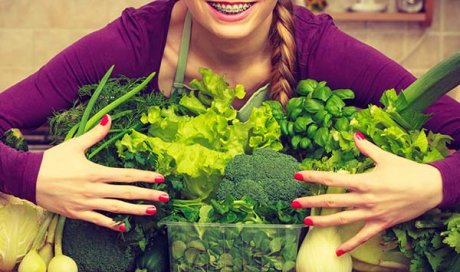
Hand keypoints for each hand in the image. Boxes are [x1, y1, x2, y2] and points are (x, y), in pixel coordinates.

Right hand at [36, 115, 166, 230]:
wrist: (28, 178)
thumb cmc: (52, 161)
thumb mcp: (75, 144)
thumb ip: (96, 133)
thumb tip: (109, 117)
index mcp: (96, 172)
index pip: (126, 175)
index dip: (145, 177)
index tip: (161, 178)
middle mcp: (94, 189)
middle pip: (126, 193)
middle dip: (148, 195)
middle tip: (166, 198)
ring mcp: (86, 203)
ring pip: (116, 208)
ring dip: (136, 210)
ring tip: (153, 212)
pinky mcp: (78, 213)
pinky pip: (98, 220)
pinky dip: (111, 224)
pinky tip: (124, 227)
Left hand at [292, 132, 442, 255]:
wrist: (430, 188)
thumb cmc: (407, 171)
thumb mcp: (385, 157)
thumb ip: (367, 148)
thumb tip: (354, 135)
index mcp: (363, 181)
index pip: (332, 178)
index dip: (313, 176)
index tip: (298, 175)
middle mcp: (364, 199)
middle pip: (331, 201)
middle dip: (310, 202)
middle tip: (293, 203)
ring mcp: (371, 213)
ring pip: (342, 219)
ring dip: (323, 222)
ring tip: (306, 223)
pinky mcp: (380, 224)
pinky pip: (362, 237)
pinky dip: (350, 245)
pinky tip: (337, 251)